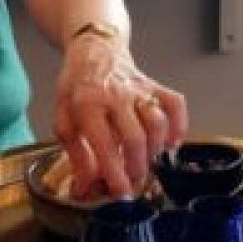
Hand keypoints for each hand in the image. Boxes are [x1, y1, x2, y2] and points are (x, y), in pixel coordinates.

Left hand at [53, 33, 187, 199]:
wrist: (94, 50)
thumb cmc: (77, 87)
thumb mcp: (63, 119)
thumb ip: (75, 155)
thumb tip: (85, 188)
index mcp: (87, 105)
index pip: (104, 144)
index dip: (115, 173)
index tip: (121, 192)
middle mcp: (115, 96)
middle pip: (135, 138)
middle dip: (137, 167)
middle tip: (133, 179)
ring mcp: (138, 89)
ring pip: (157, 124)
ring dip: (154, 150)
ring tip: (145, 159)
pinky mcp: (155, 85)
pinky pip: (175, 104)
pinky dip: (179, 125)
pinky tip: (170, 141)